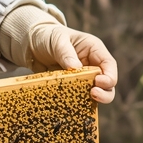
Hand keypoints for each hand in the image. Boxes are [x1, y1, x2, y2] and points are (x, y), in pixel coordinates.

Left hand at [0, 5, 116, 103]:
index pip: (109, 64)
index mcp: (94, 50)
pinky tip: (70, 106)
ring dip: (91, 100)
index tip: (99, 82)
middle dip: (105, 92)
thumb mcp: (57, 40)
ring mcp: (83, 78)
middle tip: (93, 94)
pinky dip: (76, 103)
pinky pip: (78, 97)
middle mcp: (92, 65)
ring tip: (82, 101)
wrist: (33, 44)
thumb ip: (65, 52)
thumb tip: (75, 68)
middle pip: (107, 83)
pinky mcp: (72, 87)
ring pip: (95, 93)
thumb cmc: (48, 36)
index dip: (109, 76)